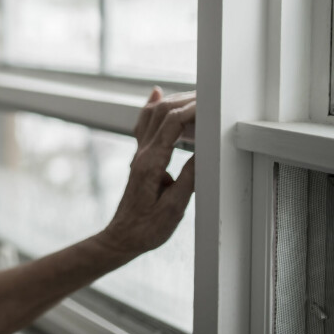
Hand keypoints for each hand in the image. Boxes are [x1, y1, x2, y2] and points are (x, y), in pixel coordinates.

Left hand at [99, 88, 195, 256]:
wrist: (123, 238)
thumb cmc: (148, 228)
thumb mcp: (174, 208)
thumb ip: (189, 178)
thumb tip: (205, 152)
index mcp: (151, 163)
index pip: (171, 124)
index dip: (192, 109)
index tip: (211, 103)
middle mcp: (142, 154)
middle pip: (161, 112)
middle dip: (185, 100)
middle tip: (209, 96)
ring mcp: (138, 154)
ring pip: (151, 115)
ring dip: (173, 101)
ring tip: (195, 96)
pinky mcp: (140, 159)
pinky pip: (145, 124)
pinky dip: (154, 107)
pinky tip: (157, 95)